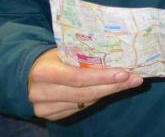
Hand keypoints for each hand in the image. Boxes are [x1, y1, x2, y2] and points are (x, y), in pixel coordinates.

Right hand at [28, 48, 142, 120]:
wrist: (28, 72)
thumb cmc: (53, 57)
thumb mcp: (64, 51)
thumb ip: (84, 55)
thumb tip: (120, 52)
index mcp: (44, 72)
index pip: (78, 77)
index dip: (103, 77)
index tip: (126, 73)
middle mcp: (41, 92)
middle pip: (85, 92)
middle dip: (113, 86)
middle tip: (135, 79)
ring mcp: (43, 107)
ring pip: (84, 101)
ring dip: (108, 92)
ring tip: (127, 83)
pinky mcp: (48, 115)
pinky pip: (79, 107)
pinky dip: (95, 99)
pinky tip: (107, 90)